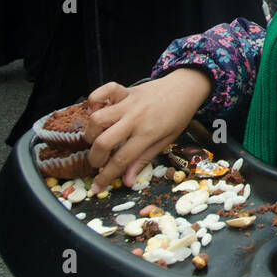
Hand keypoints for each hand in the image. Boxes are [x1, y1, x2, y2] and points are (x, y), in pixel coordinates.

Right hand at [82, 68, 212, 190]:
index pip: (121, 160)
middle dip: (94, 158)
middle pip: (103, 141)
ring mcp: (128, 103)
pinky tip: (96, 111)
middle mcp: (135, 118)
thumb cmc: (178, 115)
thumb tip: (127, 182)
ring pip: (97, 118)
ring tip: (97, 139)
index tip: (96, 188)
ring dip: (90, 133)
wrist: (186, 88)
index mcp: (147, 134)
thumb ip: (144, 159)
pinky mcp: (125, 90)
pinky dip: (94, 100)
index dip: (105, 177)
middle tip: (98, 163)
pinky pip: (103, 91)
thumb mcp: (167, 141)